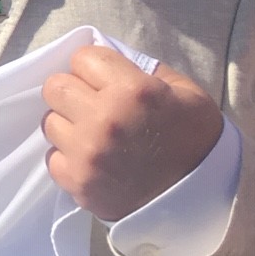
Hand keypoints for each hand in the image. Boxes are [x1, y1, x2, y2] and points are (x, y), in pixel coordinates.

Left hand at [41, 46, 224, 220]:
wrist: (204, 198)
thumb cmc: (195, 139)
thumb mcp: (184, 92)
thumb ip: (142, 69)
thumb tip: (103, 59)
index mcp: (133, 91)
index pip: (82, 58)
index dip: (94, 68)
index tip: (105, 80)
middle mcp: (104, 119)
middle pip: (55, 86)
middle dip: (74, 92)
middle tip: (94, 105)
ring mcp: (88, 153)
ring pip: (50, 121)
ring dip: (69, 125)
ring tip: (95, 135)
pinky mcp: (78, 183)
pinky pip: (53, 158)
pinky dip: (69, 157)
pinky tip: (94, 160)